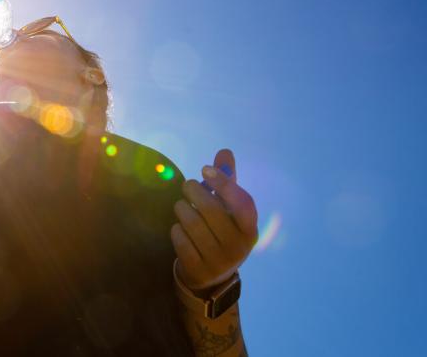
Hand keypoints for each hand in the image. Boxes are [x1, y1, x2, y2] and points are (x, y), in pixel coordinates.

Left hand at [170, 148, 258, 292]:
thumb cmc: (221, 232)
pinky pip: (180, 239)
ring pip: (192, 223)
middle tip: (188, 186)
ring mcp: (219, 261)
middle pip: (211, 210)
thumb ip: (227, 181)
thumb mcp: (228, 210)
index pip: (242, 203)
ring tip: (182, 206)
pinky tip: (180, 228)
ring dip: (182, 209)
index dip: (224, 183)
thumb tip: (224, 151)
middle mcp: (238, 247)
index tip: (204, 169)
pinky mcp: (198, 269)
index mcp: (250, 229)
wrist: (211, 276)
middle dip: (194, 192)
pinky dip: (176, 229)